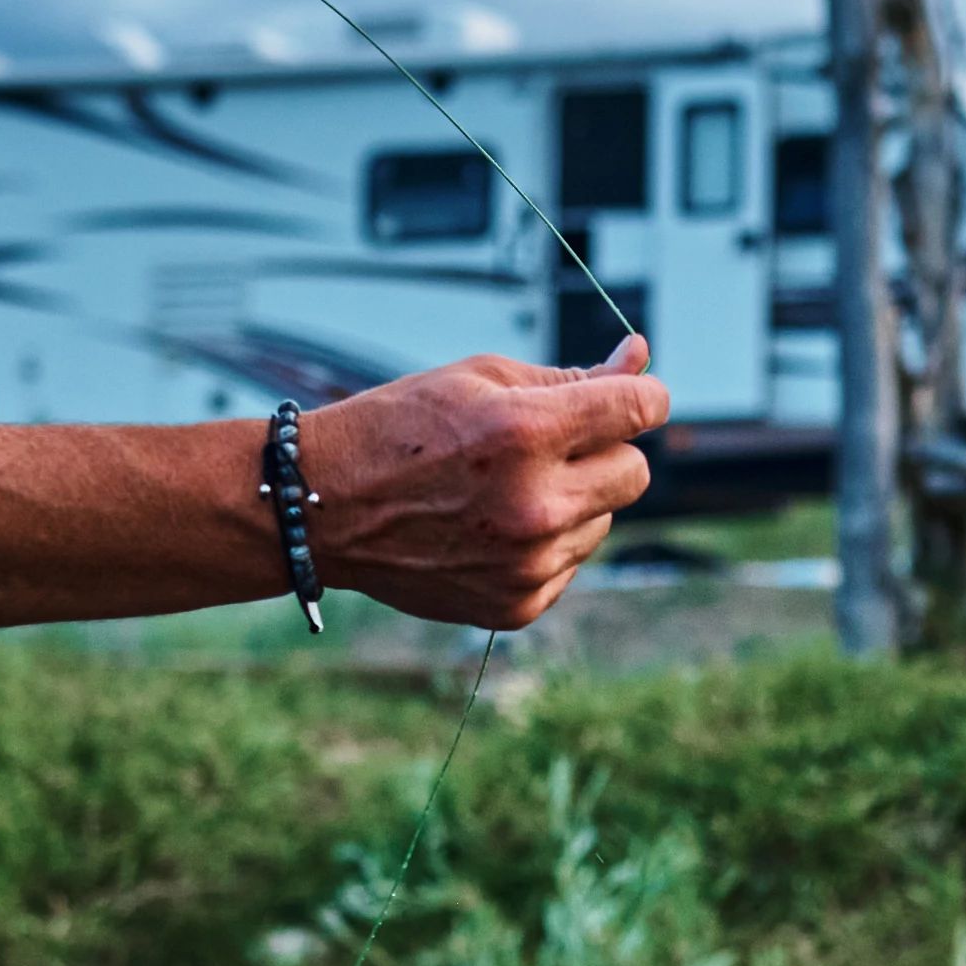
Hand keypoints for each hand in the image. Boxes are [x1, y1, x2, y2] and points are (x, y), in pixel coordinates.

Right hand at [302, 339, 666, 630]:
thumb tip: (641, 359)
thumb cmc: (401, 428)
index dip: (642, 394)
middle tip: (553, 444)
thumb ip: (569, 377)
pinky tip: (492, 527)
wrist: (324, 507)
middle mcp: (535, 505)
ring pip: (605, 520)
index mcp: (525, 433)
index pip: (639, 410)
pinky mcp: (519, 605)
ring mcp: (528, 564)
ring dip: (574, 499)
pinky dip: (547, 544)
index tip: (630, 393)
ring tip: (504, 489)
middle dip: (606, 450)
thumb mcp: (481, 379)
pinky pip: (571, 564)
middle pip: (635, 472)